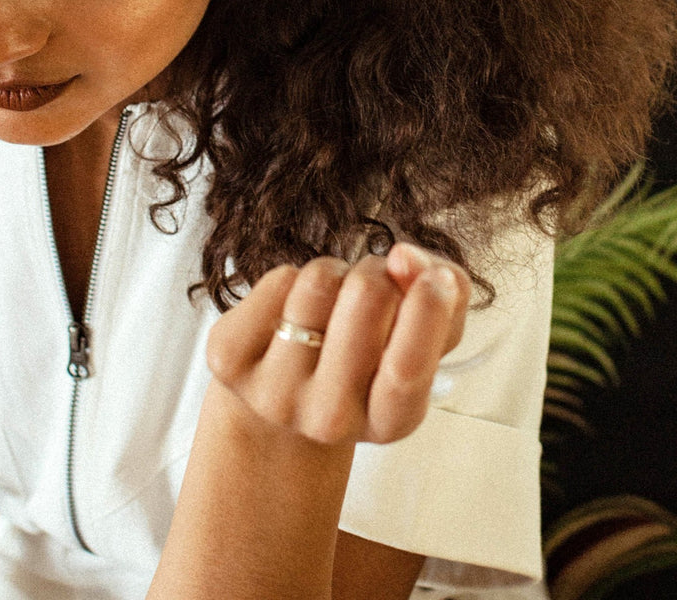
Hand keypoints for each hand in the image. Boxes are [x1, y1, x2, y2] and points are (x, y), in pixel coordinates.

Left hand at [206, 243, 470, 445]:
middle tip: (372, 291)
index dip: (428, 309)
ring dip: (335, 272)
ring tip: (331, 303)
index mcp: (390, 421)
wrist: (285, 394)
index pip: (406, 366)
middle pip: (368, 296)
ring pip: (319, 280)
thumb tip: (404, 256)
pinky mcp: (228, 361)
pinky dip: (292, 278)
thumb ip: (448, 294)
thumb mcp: (424, 335)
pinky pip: (278, 279)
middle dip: (380, 272)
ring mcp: (272, 394)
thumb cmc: (371, 353)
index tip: (434, 278)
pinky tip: (291, 311)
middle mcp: (329, 420)